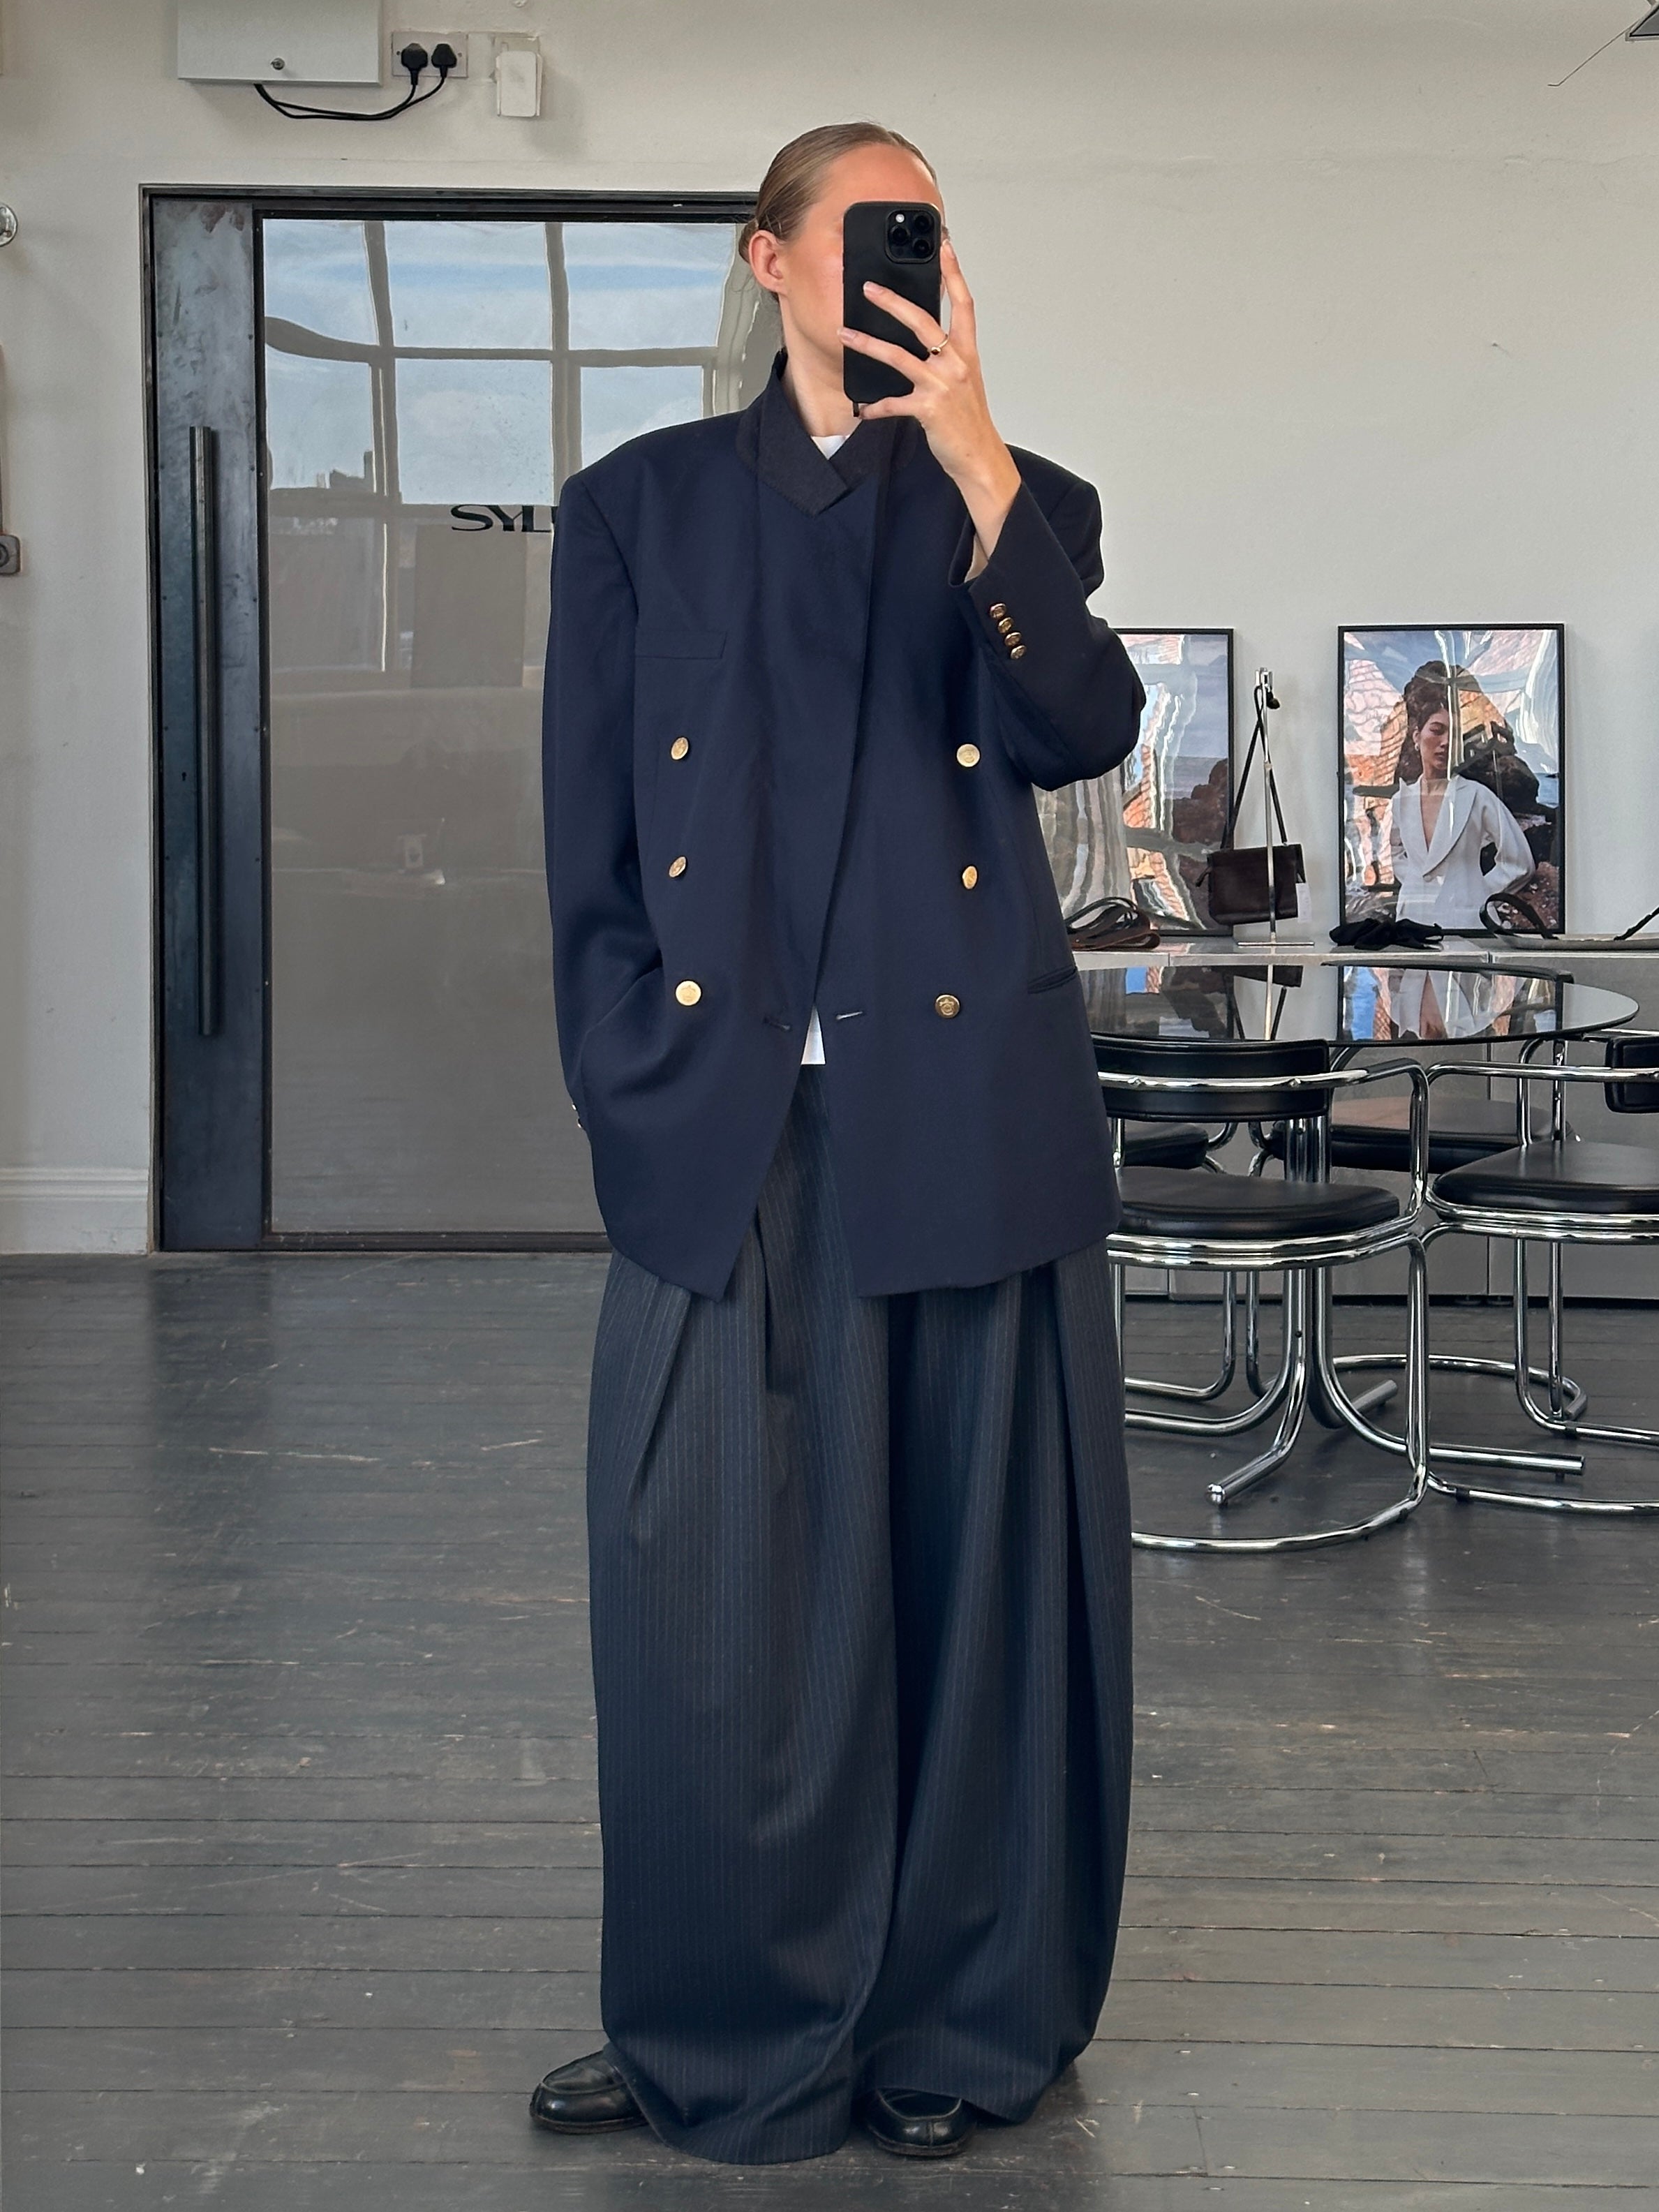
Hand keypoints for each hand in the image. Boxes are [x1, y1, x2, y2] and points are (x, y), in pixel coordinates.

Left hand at [839, 238, 1020, 569]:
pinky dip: (876, 407)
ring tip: (844, 334)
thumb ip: (946, 356)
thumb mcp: (964, 380)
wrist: (979, 455)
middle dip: (893, 301)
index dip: (954, 273)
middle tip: (868, 287)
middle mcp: (956, 363)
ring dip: (867, 344)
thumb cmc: (968, 418)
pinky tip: (863, 409)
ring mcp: (942, 385)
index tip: (944, 245)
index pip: (963, 303)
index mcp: (967, 351)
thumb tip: (921, 340)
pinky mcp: (928, 409)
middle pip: (923, 321)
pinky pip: (893, 403)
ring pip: (899, 356)